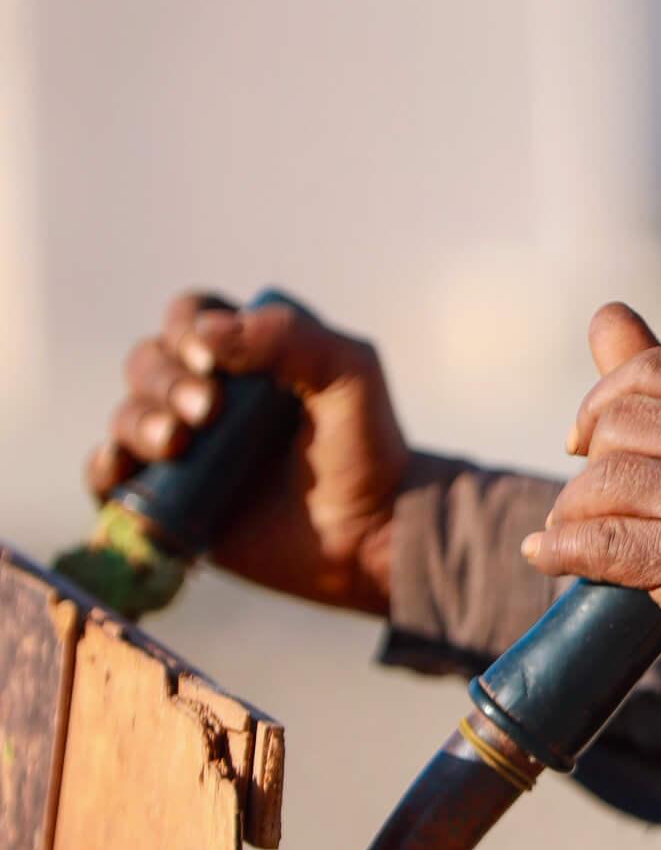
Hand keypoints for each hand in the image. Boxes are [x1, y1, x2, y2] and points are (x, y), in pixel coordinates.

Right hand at [84, 291, 409, 613]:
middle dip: (165, 380)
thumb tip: (206, 332)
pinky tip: (120, 467)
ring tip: (178, 444)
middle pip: (149, 362)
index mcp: (251, 354)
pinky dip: (102, 466)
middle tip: (208, 410)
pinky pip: (109, 476)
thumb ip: (291, 336)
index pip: (192, 317)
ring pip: (127, 414)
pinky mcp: (170, 499)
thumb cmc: (367, 446)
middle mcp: (211, 394)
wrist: (369, 532)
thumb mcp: (349, 373)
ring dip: (138, 422)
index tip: (213, 360)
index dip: (187, 328)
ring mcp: (187, 447)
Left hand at [523, 303, 660, 710]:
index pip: (650, 370)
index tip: (584, 441)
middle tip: (596, 502)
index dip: (601, 402)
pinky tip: (548, 557)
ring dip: (570, 512)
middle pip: (616, 426)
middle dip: (590, 465)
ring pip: (600, 483)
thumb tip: (605, 313)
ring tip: (571, 533)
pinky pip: (597, 542)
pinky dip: (559, 551)